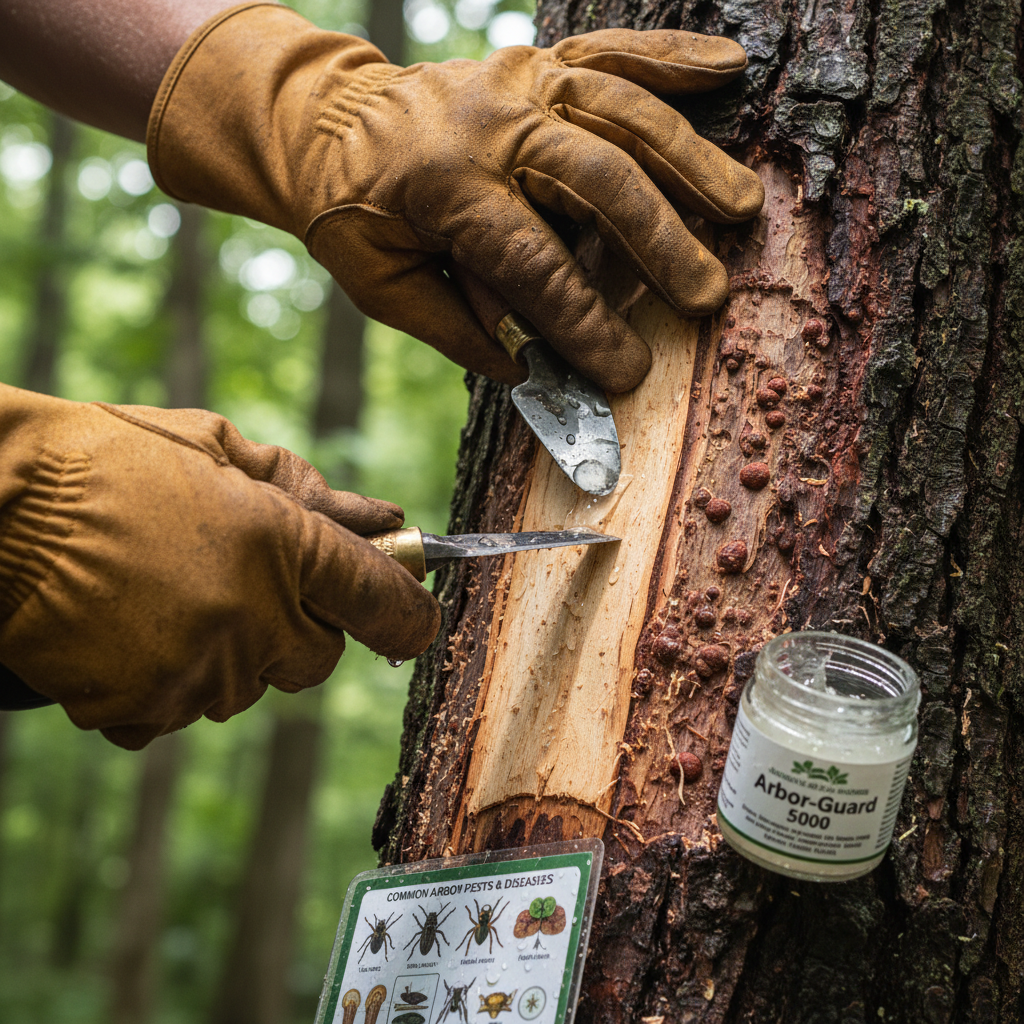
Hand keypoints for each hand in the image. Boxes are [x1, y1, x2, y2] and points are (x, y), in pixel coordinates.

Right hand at [0, 385, 439, 748]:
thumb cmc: (111, 461)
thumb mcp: (221, 450)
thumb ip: (314, 493)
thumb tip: (385, 519)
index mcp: (283, 545)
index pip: (385, 603)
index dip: (410, 611)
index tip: (414, 613)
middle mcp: (252, 619)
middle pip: (320, 659)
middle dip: (300, 626)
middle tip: (250, 582)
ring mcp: (197, 672)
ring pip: (249, 686)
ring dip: (230, 651)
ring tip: (170, 593)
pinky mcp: (142, 709)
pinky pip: (183, 710)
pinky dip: (170, 679)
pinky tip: (135, 628)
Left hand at [149, 5, 763, 391]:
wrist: (326, 121)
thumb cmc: (355, 214)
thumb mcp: (381, 286)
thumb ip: (455, 330)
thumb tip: (528, 372)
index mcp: (446, 186)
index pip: (534, 265)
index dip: (585, 324)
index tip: (628, 372)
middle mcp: (493, 124)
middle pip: (597, 180)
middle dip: (659, 243)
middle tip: (706, 297)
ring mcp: (522, 81)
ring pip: (623, 112)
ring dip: (690, 159)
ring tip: (742, 208)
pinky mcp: (539, 61)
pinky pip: (615, 52)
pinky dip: (674, 58)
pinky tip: (731, 65)